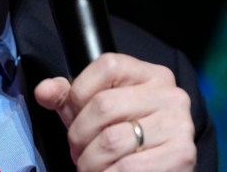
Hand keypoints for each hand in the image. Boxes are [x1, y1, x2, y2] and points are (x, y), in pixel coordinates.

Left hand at [34, 52, 196, 170]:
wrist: (161, 171)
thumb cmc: (126, 138)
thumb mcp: (95, 112)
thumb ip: (68, 97)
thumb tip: (43, 90)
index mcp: (151, 75)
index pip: (107, 66)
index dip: (79, 93)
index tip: (74, 115)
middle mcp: (170, 94)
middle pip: (103, 105)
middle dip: (79, 135)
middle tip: (78, 151)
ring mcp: (178, 124)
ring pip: (111, 141)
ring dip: (90, 162)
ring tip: (90, 166)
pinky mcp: (182, 155)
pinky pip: (127, 168)